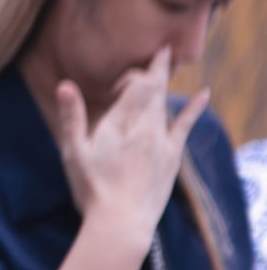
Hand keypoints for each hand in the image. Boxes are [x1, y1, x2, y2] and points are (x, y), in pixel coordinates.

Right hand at [53, 45, 208, 240]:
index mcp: (120, 122)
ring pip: (167, 104)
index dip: (136, 73)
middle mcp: (145, 127)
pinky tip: (204, 94)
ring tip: (169, 66)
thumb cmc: (91, 188)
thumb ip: (72, 116)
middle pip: (155, 89)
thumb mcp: (73, 152)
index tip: (126, 75)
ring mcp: (161, 141)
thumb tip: (64, 84)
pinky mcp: (172, 156)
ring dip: (167, 84)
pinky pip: (185, 125)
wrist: (121, 221)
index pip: (136, 85)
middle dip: (158, 68)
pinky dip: (195, 107)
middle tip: (163, 48)